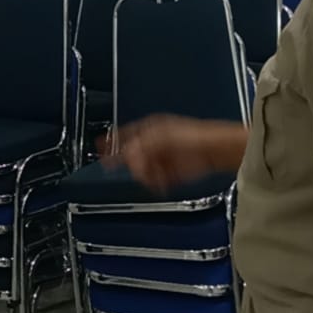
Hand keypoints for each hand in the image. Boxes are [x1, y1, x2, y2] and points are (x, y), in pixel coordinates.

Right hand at [99, 115, 218, 191]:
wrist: (213, 149)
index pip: (123, 135)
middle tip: (135, 169)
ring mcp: (163, 158)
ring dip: (145, 176)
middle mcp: (155, 143)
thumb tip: (125, 157)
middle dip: (132, 164)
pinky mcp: (171, 173)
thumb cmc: (191, 136)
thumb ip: (138, 147)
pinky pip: (156, 181)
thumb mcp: (158, 138)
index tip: (99, 149)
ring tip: (153, 175)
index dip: (110, 143)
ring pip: (143, 171)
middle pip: (132, 157)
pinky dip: (156, 184)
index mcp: (149, 129)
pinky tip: (161, 182)